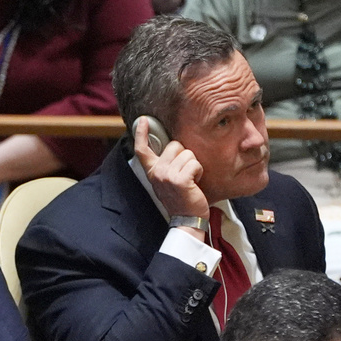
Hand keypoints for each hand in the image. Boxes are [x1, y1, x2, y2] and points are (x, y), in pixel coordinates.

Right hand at [133, 116, 208, 232]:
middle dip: (184, 156)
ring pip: (187, 154)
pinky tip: (195, 184)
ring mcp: (166, 176)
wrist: (186, 220)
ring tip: (191, 180)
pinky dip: (199, 172)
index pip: (142, 149)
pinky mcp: (179, 180)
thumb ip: (165, 165)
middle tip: (185, 174)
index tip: (143, 120)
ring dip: (194, 165)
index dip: (141, 133)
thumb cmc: (181, 199)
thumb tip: (172, 146)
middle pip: (175, 145)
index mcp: (152, 172)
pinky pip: (195, 163)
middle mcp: (157, 172)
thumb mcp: (167, 181)